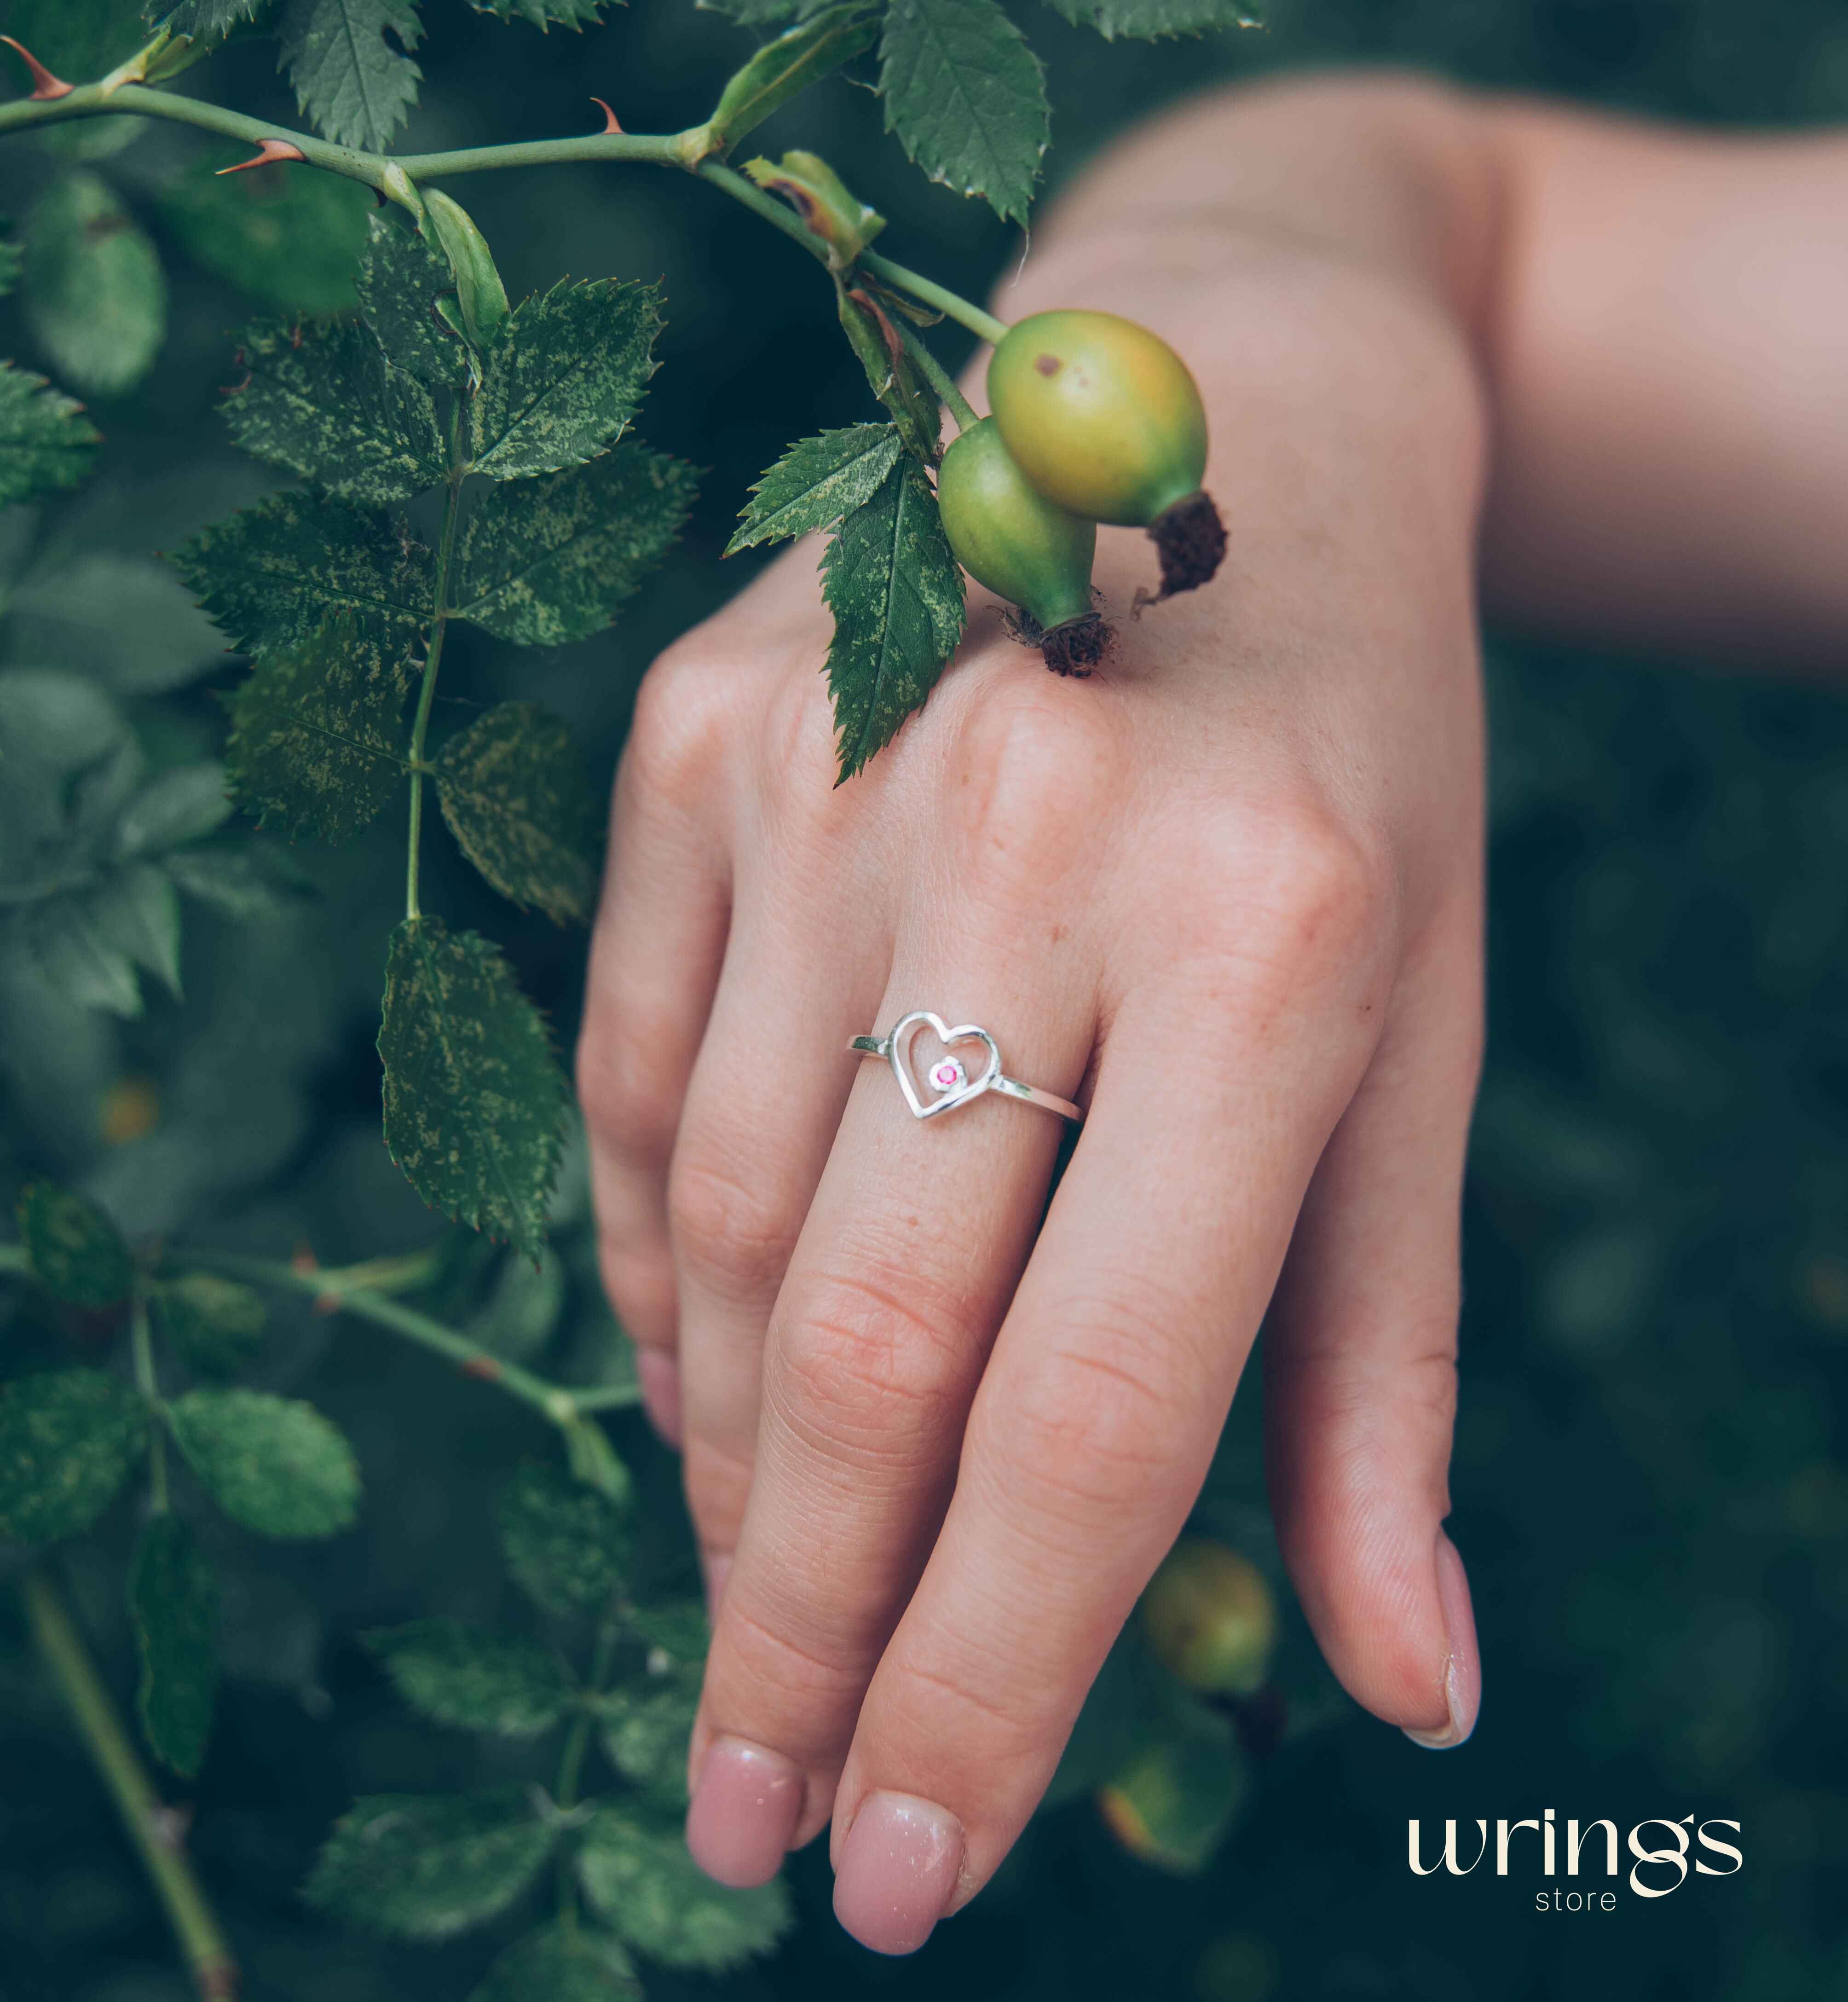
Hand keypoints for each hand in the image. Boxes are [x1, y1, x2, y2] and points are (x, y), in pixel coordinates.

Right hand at [578, 212, 1487, 1953]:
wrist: (1241, 416)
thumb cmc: (1362, 774)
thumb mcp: (1428, 1044)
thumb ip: (1383, 1367)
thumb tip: (1403, 1686)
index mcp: (1276, 936)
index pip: (1093, 1407)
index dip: (993, 1677)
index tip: (909, 1866)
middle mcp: (1029, 840)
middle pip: (865, 1338)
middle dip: (799, 1622)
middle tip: (755, 1819)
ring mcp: (829, 764)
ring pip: (724, 1221)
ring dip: (727, 1460)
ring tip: (756, 1603)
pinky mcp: (701, 726)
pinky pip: (635, 1076)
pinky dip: (652, 1263)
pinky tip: (694, 1381)